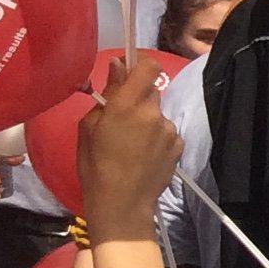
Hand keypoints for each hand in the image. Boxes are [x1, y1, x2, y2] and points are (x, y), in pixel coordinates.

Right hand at [75, 54, 184, 231]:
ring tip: (131, 143)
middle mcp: (153, 113)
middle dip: (137, 98)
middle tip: (121, 118)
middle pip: (151, 91)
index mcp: (126, 105)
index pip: (148, 67)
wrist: (122, 202)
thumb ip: (108, 93)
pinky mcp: (179, 145)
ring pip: (158, 113)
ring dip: (147, 120)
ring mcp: (169, 130)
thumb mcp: (90, 126)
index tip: (128, 72)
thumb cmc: (95, 165)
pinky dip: (156, 137)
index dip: (140, 65)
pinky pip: (166, 131)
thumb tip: (118, 65)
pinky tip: (143, 154)